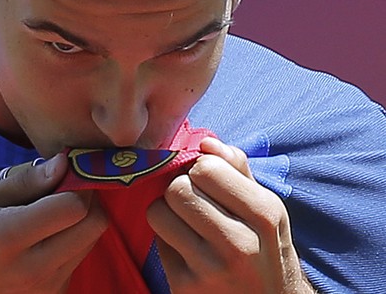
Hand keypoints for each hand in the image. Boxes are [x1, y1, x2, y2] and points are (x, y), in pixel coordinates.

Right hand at [0, 154, 107, 293]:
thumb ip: (23, 182)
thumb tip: (62, 164)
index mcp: (12, 237)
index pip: (75, 206)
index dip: (76, 182)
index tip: (64, 172)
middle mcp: (35, 269)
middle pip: (94, 225)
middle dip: (86, 200)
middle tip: (62, 189)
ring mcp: (44, 290)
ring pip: (89, 243)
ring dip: (78, 223)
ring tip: (48, 216)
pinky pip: (75, 264)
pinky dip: (70, 245)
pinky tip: (41, 240)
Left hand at [147, 138, 314, 293]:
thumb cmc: (263, 248)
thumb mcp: (265, 208)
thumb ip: (237, 168)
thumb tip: (206, 143)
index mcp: (264, 213)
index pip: (206, 168)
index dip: (198, 169)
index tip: (206, 182)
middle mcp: (241, 244)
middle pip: (177, 188)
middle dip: (180, 189)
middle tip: (193, 202)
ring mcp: (211, 270)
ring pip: (158, 211)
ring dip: (166, 212)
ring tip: (186, 222)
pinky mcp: (186, 288)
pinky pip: (156, 241)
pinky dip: (166, 239)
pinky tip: (186, 249)